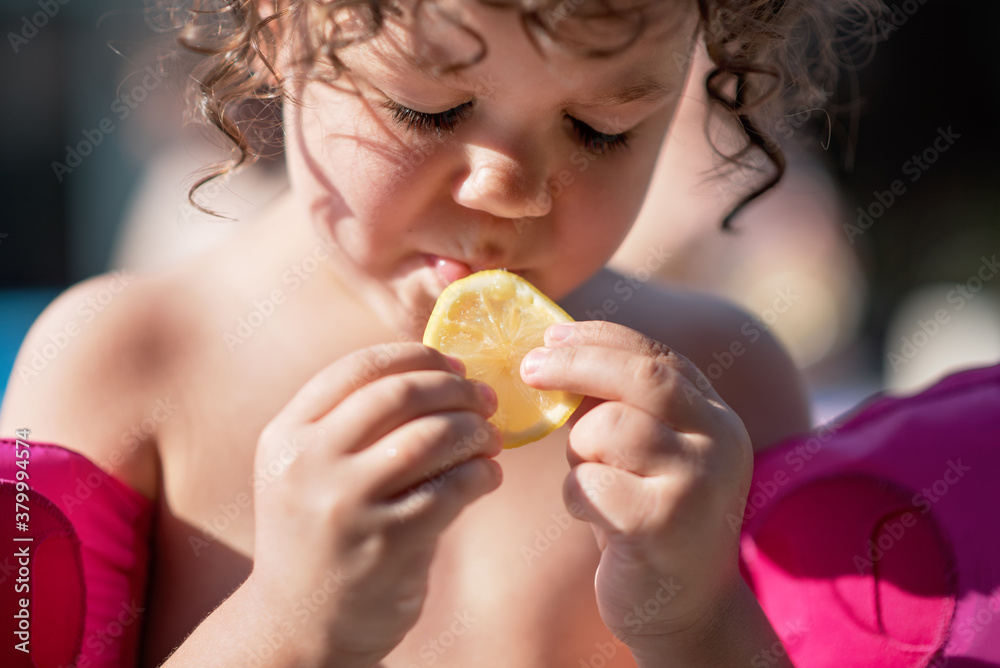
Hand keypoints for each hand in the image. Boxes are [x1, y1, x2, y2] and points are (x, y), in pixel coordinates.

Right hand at [248, 343, 502, 665]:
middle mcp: (310, 463)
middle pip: (399, 394)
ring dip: (474, 430)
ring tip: (489, 438)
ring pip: (430, 437)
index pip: (358, 367)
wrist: (298, 626)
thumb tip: (437, 374)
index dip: (416, 356)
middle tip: (485, 398)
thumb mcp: (305, 470)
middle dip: (454, 388)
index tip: (452, 364)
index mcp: (287, 435)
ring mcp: (348, 504)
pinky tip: (488, 476)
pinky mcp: (389, 543)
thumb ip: (350, 422)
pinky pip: (453, 488)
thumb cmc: (318, 535)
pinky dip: (482, 473)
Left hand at [520, 321, 752, 652]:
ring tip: (592, 480)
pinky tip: (595, 518)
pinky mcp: (663, 524)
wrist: (688, 610)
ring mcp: (696, 482)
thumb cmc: (651, 518)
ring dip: (578, 452)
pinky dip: (575, 496)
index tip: (551, 336)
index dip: (599, 340)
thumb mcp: (651, 454)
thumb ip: (623, 406)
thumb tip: (556, 352)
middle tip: (527, 367)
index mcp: (715, 416)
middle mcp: (718, 441)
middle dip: (574, 365)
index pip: (656, 357)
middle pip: (641, 377)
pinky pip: (587, 484)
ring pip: (605, 429)